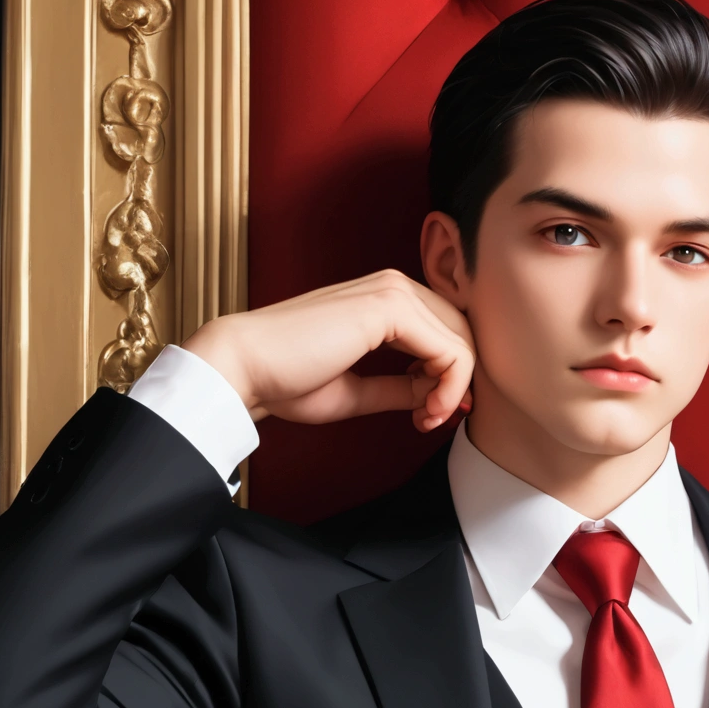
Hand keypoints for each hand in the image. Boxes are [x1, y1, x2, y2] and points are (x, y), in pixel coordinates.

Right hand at [184, 270, 474, 434]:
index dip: (449, 378)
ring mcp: (393, 292)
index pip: (445, 333)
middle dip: (457, 385)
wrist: (247, 368)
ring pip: (462, 342)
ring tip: (426, 419)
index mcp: (384, 299)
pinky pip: (451, 351)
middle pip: (461, 334)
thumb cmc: (288, 379)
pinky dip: (449, 388)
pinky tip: (426, 411)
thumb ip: (401, 388)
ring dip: (454, 390)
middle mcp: (393, 287)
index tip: (428, 416)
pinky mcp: (390, 308)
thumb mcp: (359, 390)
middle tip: (430, 420)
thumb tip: (438, 396)